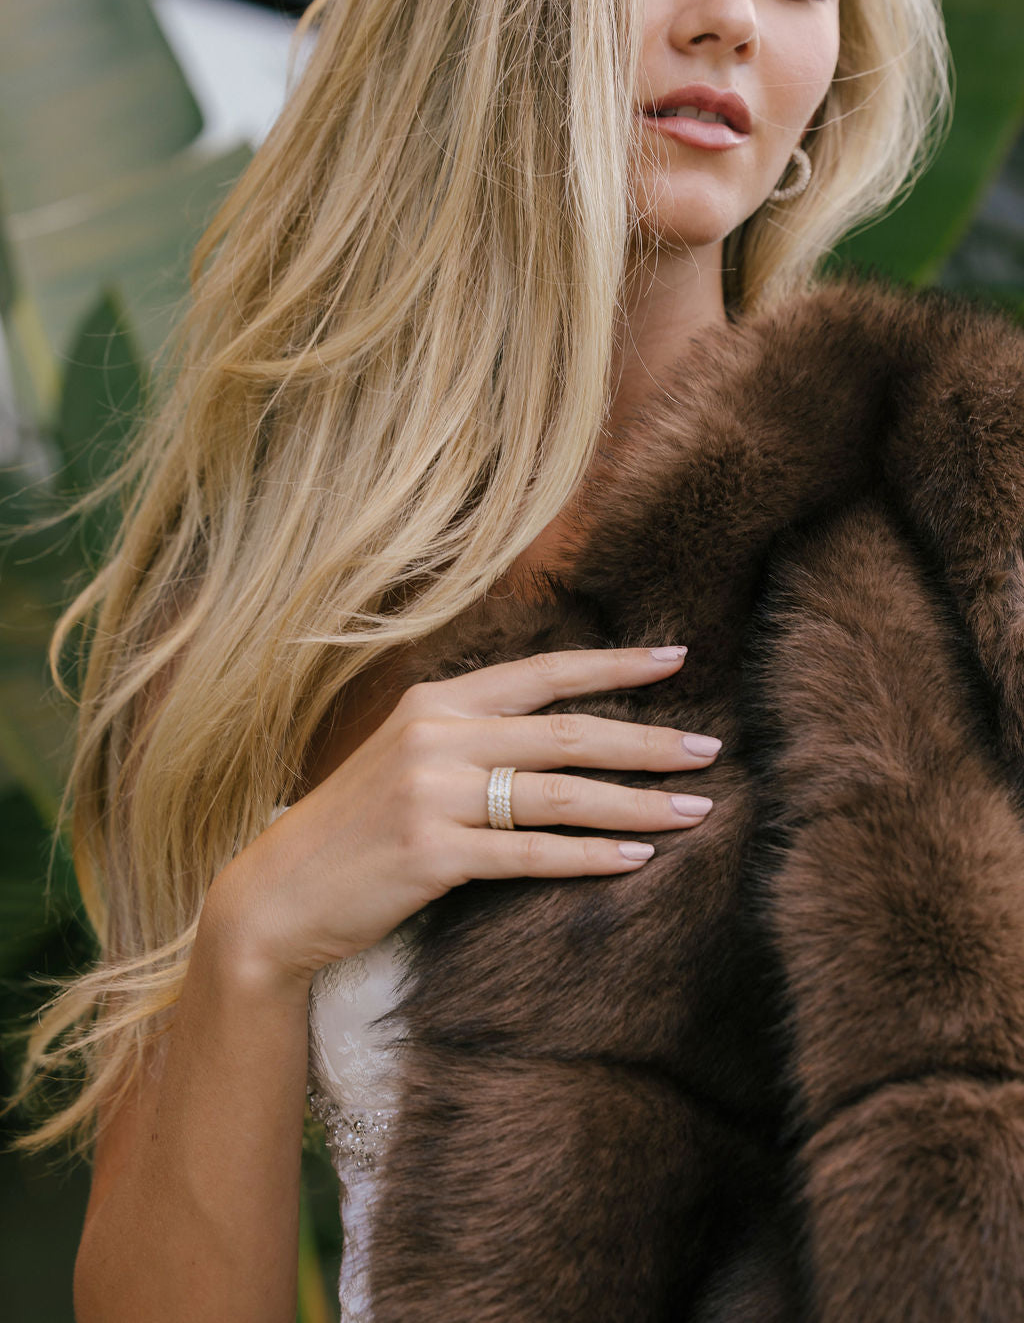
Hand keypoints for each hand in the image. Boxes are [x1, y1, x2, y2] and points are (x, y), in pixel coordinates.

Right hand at [206, 646, 719, 989]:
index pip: (541, 673)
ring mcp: (432, 794)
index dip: (614, 666)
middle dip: (646, 741)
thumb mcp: (404, 758)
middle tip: (709, 749)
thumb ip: (470, 735)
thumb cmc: (351, 830)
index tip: (677, 659)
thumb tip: (560, 732)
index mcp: (434, 703)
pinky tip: (635, 858)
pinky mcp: (432, 854)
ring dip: (635, 803)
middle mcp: (435, 736)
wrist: (275, 897)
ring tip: (695, 810)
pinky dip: (589, 856)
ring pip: (558, 793)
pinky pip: (531, 854)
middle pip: (565, 732)